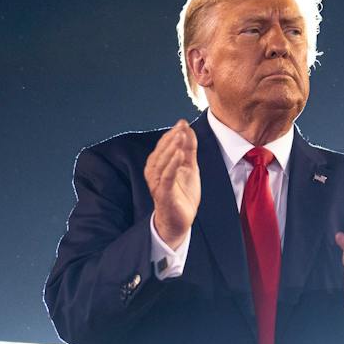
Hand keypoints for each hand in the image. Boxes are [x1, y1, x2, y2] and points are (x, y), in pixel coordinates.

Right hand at [144, 120, 199, 247]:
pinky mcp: (163, 194)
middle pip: (160, 152)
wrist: (180, 221)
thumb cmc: (182, 194)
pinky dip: (172, 165)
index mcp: (159, 165)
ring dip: (170, 148)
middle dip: (171, 138)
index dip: (172, 133)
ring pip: (161, 163)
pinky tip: (178, 155)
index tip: (182, 122)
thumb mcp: (189, 168)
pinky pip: (166, 177)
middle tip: (181, 126)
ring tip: (180, 136)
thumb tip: (187, 128)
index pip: (163, 145)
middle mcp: (154, 173)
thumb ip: (188, 149)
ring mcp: (158, 184)